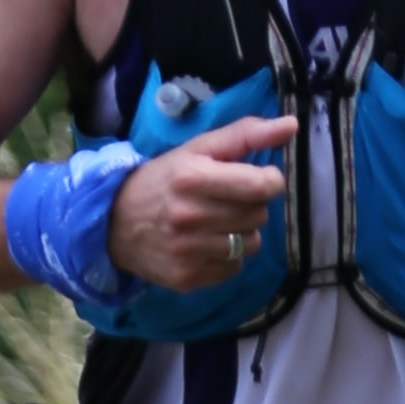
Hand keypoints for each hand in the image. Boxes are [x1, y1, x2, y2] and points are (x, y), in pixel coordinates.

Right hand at [104, 112, 295, 297]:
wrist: (113, 224)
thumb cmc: (163, 180)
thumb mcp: (199, 149)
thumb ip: (246, 135)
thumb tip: (291, 125)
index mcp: (193, 178)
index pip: (261, 186)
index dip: (268, 181)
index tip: (256, 179)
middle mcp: (190, 217)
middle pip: (258, 215)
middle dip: (250, 205)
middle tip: (226, 201)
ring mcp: (188, 252)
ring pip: (250, 244)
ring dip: (241, 233)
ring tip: (216, 224)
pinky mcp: (187, 278)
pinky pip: (233, 268)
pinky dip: (227, 257)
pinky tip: (206, 245)